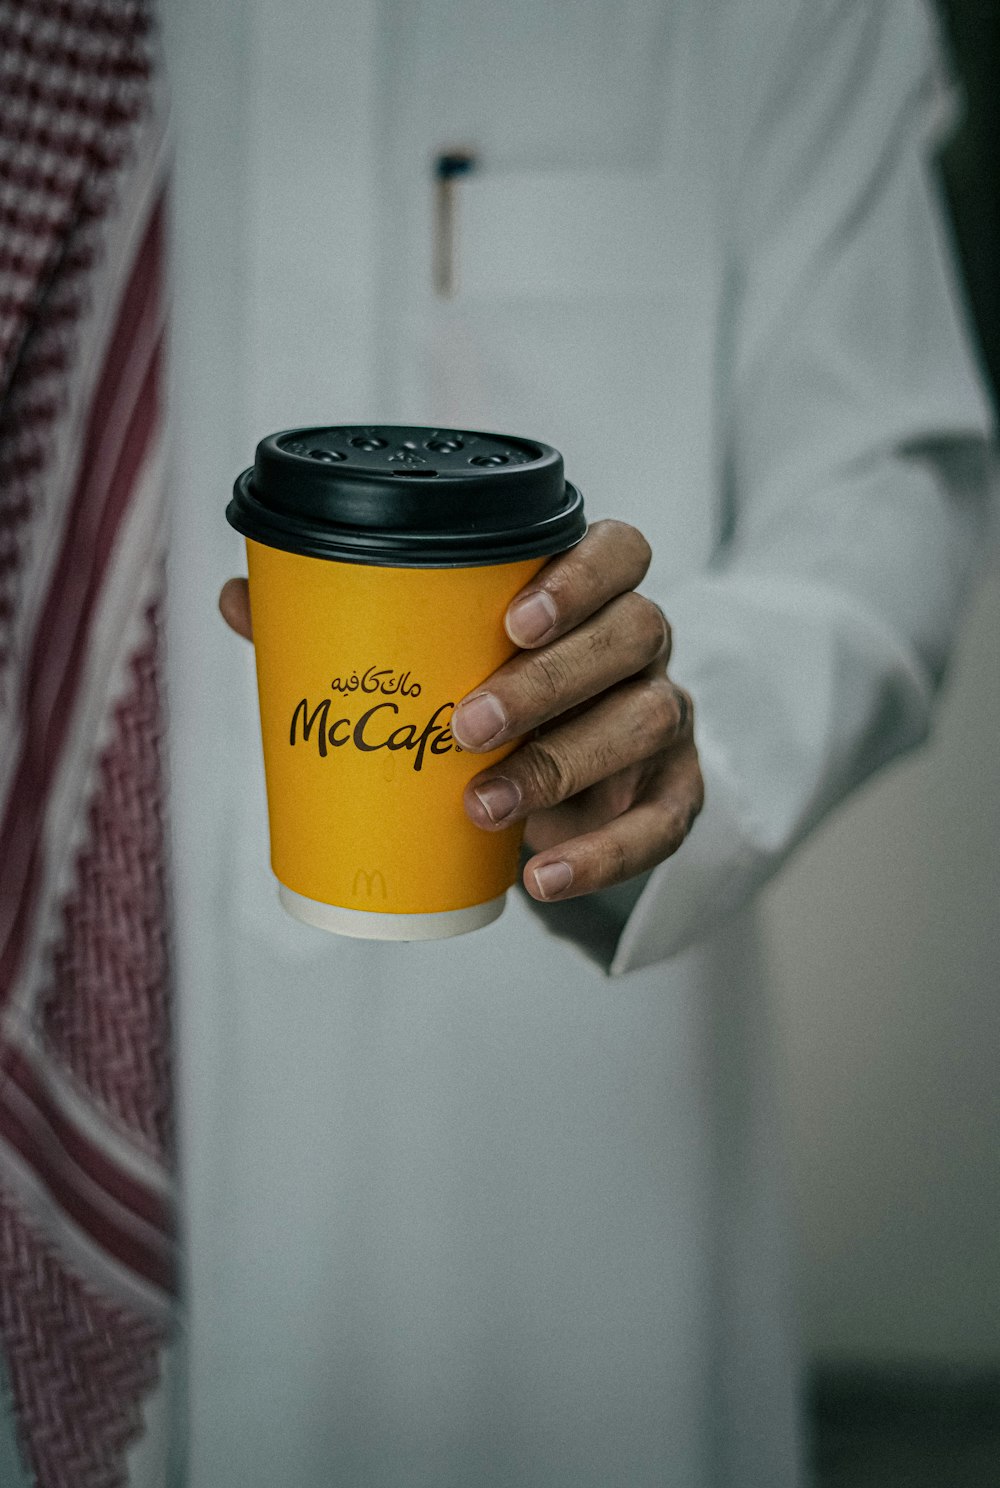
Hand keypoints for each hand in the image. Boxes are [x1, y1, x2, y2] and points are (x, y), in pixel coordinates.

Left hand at [218, 519, 702, 904]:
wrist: (565, 780)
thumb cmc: (493, 694)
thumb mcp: (435, 659)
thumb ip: (350, 623)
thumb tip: (240, 597)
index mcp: (590, 592)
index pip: (618, 552)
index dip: (578, 578)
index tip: (510, 619)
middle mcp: (640, 643)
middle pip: (631, 636)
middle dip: (551, 681)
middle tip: (467, 726)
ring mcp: (665, 715)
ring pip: (646, 721)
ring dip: (565, 765)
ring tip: (482, 805)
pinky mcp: (676, 789)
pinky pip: (663, 820)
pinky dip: (607, 854)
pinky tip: (543, 878)